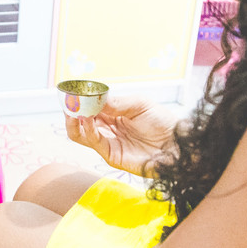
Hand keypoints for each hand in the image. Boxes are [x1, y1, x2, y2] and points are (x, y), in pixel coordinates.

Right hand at [65, 94, 181, 176]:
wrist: (178, 144)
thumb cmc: (163, 122)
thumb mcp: (139, 104)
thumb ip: (116, 102)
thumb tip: (93, 98)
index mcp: (113, 115)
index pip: (89, 107)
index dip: (79, 100)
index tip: (72, 91)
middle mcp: (107, 130)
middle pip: (79, 122)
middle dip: (72, 110)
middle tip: (68, 100)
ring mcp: (108, 144)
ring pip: (79, 135)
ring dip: (74, 121)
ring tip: (75, 109)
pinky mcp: (112, 156)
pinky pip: (94, 143)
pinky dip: (87, 130)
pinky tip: (87, 118)